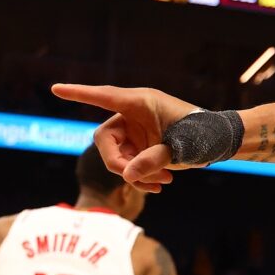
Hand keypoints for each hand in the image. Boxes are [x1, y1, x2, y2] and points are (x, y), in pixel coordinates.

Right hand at [50, 84, 200, 192]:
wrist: (218, 143)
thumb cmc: (203, 136)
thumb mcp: (181, 148)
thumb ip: (154, 160)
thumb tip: (127, 175)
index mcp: (141, 102)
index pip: (103, 96)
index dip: (79, 94)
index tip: (55, 89)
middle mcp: (133, 114)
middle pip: (105, 140)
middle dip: (118, 163)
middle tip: (139, 178)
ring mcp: (135, 131)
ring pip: (116, 157)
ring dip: (135, 174)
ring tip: (163, 182)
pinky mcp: (140, 146)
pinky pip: (127, 165)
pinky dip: (140, 177)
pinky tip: (160, 185)